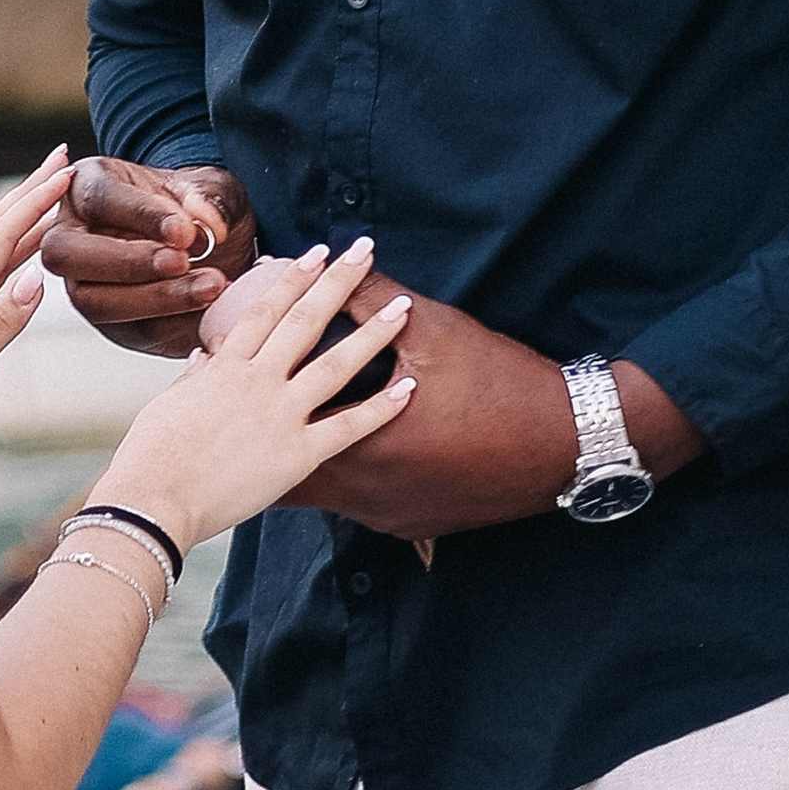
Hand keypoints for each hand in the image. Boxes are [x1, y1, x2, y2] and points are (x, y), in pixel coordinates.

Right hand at [42, 157, 257, 356]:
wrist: (212, 247)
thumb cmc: (196, 207)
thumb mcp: (212, 188)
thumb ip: (210, 197)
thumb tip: (207, 221)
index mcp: (87, 185)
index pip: (98, 199)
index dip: (140, 215)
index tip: (184, 230)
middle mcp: (71, 235)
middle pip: (67, 254)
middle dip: (128, 262)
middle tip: (183, 262)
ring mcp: (83, 283)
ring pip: (93, 301)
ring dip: (155, 298)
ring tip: (210, 286)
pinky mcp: (111, 322)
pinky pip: (129, 331)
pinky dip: (174, 323)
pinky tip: (210, 308)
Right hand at [99, 239, 413, 556]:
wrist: (154, 500)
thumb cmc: (151, 457)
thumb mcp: (167, 405)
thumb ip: (192, 378)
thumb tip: (203, 357)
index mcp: (224, 367)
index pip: (266, 309)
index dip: (294, 278)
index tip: (316, 253)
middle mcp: (256, 381)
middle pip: (306, 320)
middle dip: (338, 282)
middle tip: (365, 252)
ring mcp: (279, 414)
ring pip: (336, 365)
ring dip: (373, 334)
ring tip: (402, 310)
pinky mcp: (296, 454)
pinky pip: (348, 428)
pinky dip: (381, 409)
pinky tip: (410, 389)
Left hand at [201, 268, 704, 537]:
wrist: (570, 444)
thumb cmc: (500, 381)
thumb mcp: (432, 329)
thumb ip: (373, 300)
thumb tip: (335, 263)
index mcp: (359, 444)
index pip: (276, 436)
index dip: (243, 408)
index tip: (218, 384)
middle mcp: (368, 494)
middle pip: (288, 478)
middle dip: (262, 446)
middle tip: (233, 419)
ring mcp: (390, 517)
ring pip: (325, 496)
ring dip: (302, 463)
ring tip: (275, 435)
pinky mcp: (413, 527)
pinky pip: (361, 505)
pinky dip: (345, 481)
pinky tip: (340, 458)